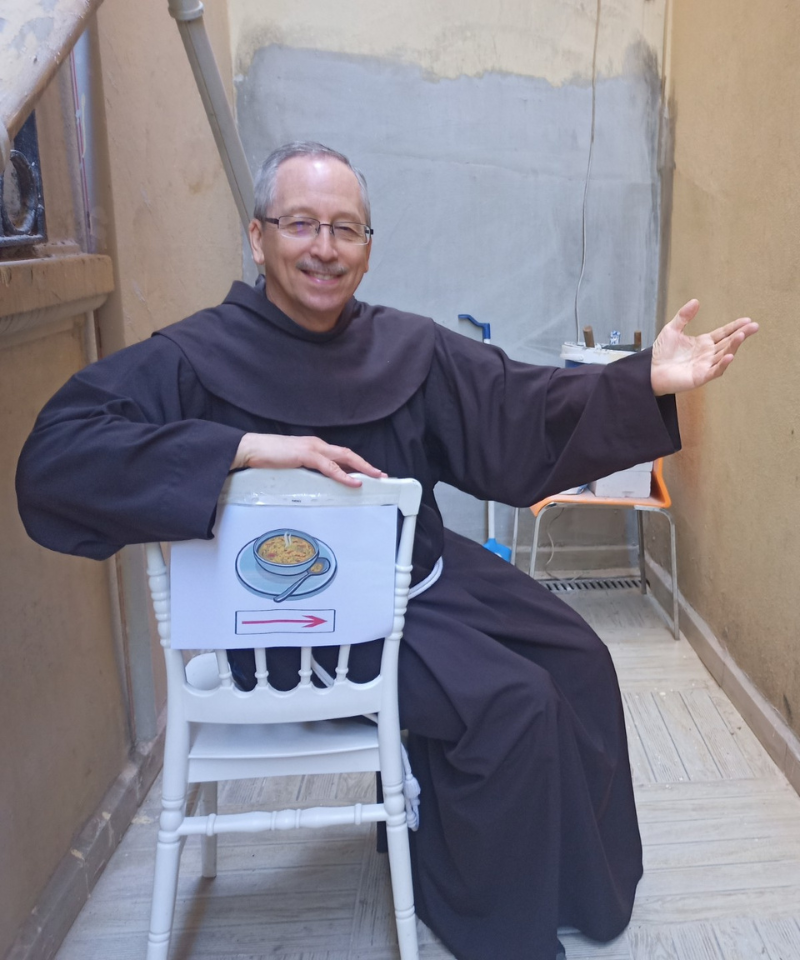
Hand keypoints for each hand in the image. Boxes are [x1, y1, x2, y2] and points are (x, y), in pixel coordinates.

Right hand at [231, 433, 386, 486]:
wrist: (250, 448)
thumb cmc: (267, 457)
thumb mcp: (292, 464)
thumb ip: (306, 471)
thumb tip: (318, 483)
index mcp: (314, 446)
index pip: (341, 455)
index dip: (357, 463)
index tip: (369, 473)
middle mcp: (317, 444)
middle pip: (348, 454)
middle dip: (366, 465)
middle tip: (381, 476)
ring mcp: (312, 448)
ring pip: (344, 458)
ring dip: (362, 468)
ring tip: (374, 478)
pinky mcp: (305, 455)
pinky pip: (329, 467)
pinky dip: (343, 475)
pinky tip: (353, 482)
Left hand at [650, 299, 758, 395]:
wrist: (650, 371)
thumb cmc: (661, 353)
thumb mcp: (672, 330)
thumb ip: (684, 316)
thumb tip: (695, 301)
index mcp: (703, 343)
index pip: (723, 333)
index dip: (735, 327)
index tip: (747, 320)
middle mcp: (707, 354)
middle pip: (728, 343)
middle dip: (741, 334)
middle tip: (754, 326)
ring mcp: (705, 366)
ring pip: (724, 355)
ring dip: (733, 346)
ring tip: (741, 335)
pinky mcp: (700, 377)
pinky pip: (714, 371)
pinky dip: (722, 364)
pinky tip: (729, 356)